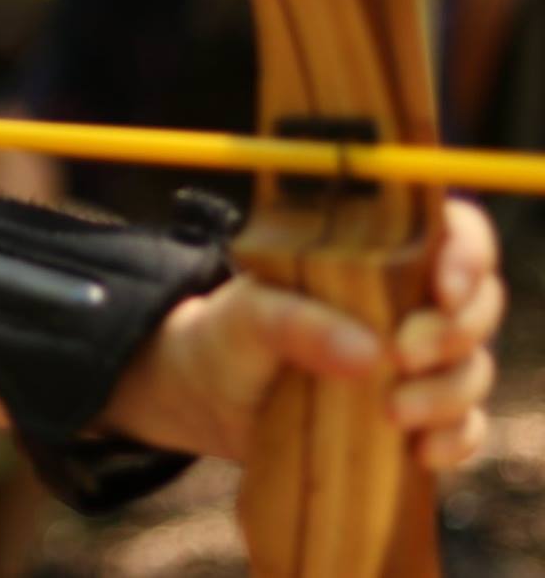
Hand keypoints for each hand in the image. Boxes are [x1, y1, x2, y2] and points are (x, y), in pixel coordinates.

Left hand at [108, 199, 501, 467]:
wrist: (206, 397)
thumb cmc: (227, 335)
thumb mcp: (242, 317)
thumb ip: (292, 321)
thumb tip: (366, 353)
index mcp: (374, 253)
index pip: (452, 233)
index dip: (467, 254)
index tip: (445, 289)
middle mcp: (407, 302)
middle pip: (476, 306)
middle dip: (455, 332)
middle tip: (404, 354)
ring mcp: (416, 362)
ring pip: (472, 368)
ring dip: (449, 392)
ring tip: (394, 412)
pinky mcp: (415, 415)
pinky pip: (463, 427)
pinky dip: (454, 439)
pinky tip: (421, 451)